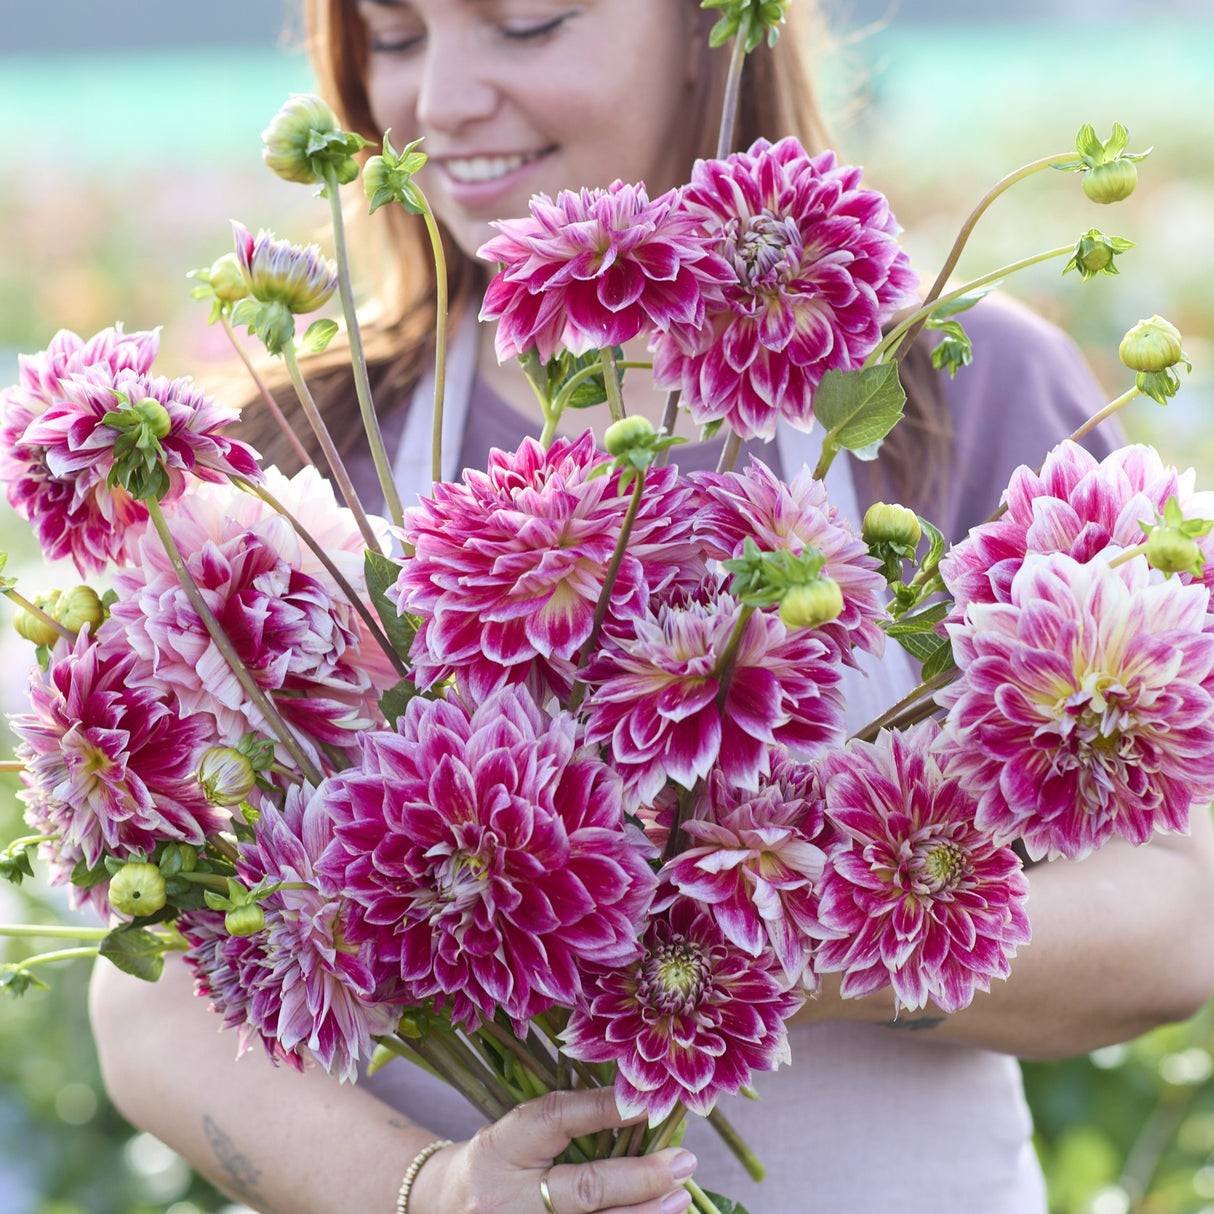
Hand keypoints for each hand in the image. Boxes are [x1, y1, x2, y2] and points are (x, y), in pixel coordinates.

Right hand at [410, 1087, 696, 1213]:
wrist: (442, 1211)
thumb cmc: (495, 1164)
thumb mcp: (516, 1135)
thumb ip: (566, 1124)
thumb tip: (637, 1104)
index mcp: (499, 1149)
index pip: (555, 1119)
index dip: (603, 1108)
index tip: (648, 1100)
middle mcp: (504, 1201)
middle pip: (582, 1191)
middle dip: (639, 1178)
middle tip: (682, 1163)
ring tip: (679, 1199)